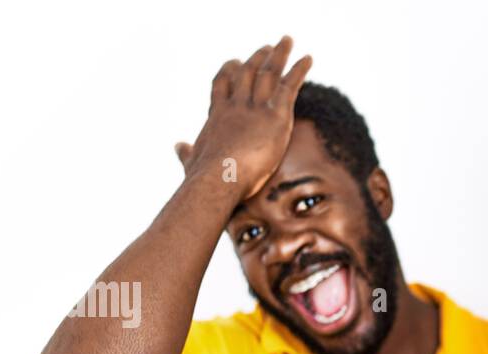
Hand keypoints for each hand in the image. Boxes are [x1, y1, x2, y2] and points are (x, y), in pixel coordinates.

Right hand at [174, 36, 312, 197]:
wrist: (219, 178)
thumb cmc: (204, 177)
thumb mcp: (191, 161)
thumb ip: (186, 153)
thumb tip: (179, 146)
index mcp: (217, 116)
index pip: (222, 86)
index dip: (229, 72)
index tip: (235, 61)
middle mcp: (236, 106)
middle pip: (247, 74)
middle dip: (257, 59)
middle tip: (266, 48)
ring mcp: (255, 109)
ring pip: (269, 74)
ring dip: (279, 55)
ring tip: (287, 42)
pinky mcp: (275, 117)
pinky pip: (289, 87)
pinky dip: (299, 71)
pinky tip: (308, 59)